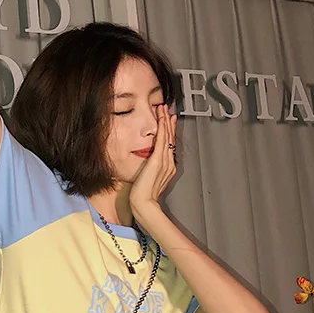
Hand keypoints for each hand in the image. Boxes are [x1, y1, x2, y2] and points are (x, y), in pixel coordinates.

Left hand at [129, 104, 177, 221]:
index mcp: (167, 168)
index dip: (169, 132)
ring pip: (167, 137)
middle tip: (168, 110)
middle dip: (169, 123)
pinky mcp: (158, 160)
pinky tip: (162, 119)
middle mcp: (169, 163)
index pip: (169, 145)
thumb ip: (150, 170)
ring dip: (165, 121)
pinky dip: (163, 128)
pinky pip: (162, 140)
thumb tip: (147, 164)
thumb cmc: (142, 195)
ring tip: (164, 110)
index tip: (169, 121)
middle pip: (170, 138)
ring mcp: (165, 161)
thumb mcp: (147, 179)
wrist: (143, 203)